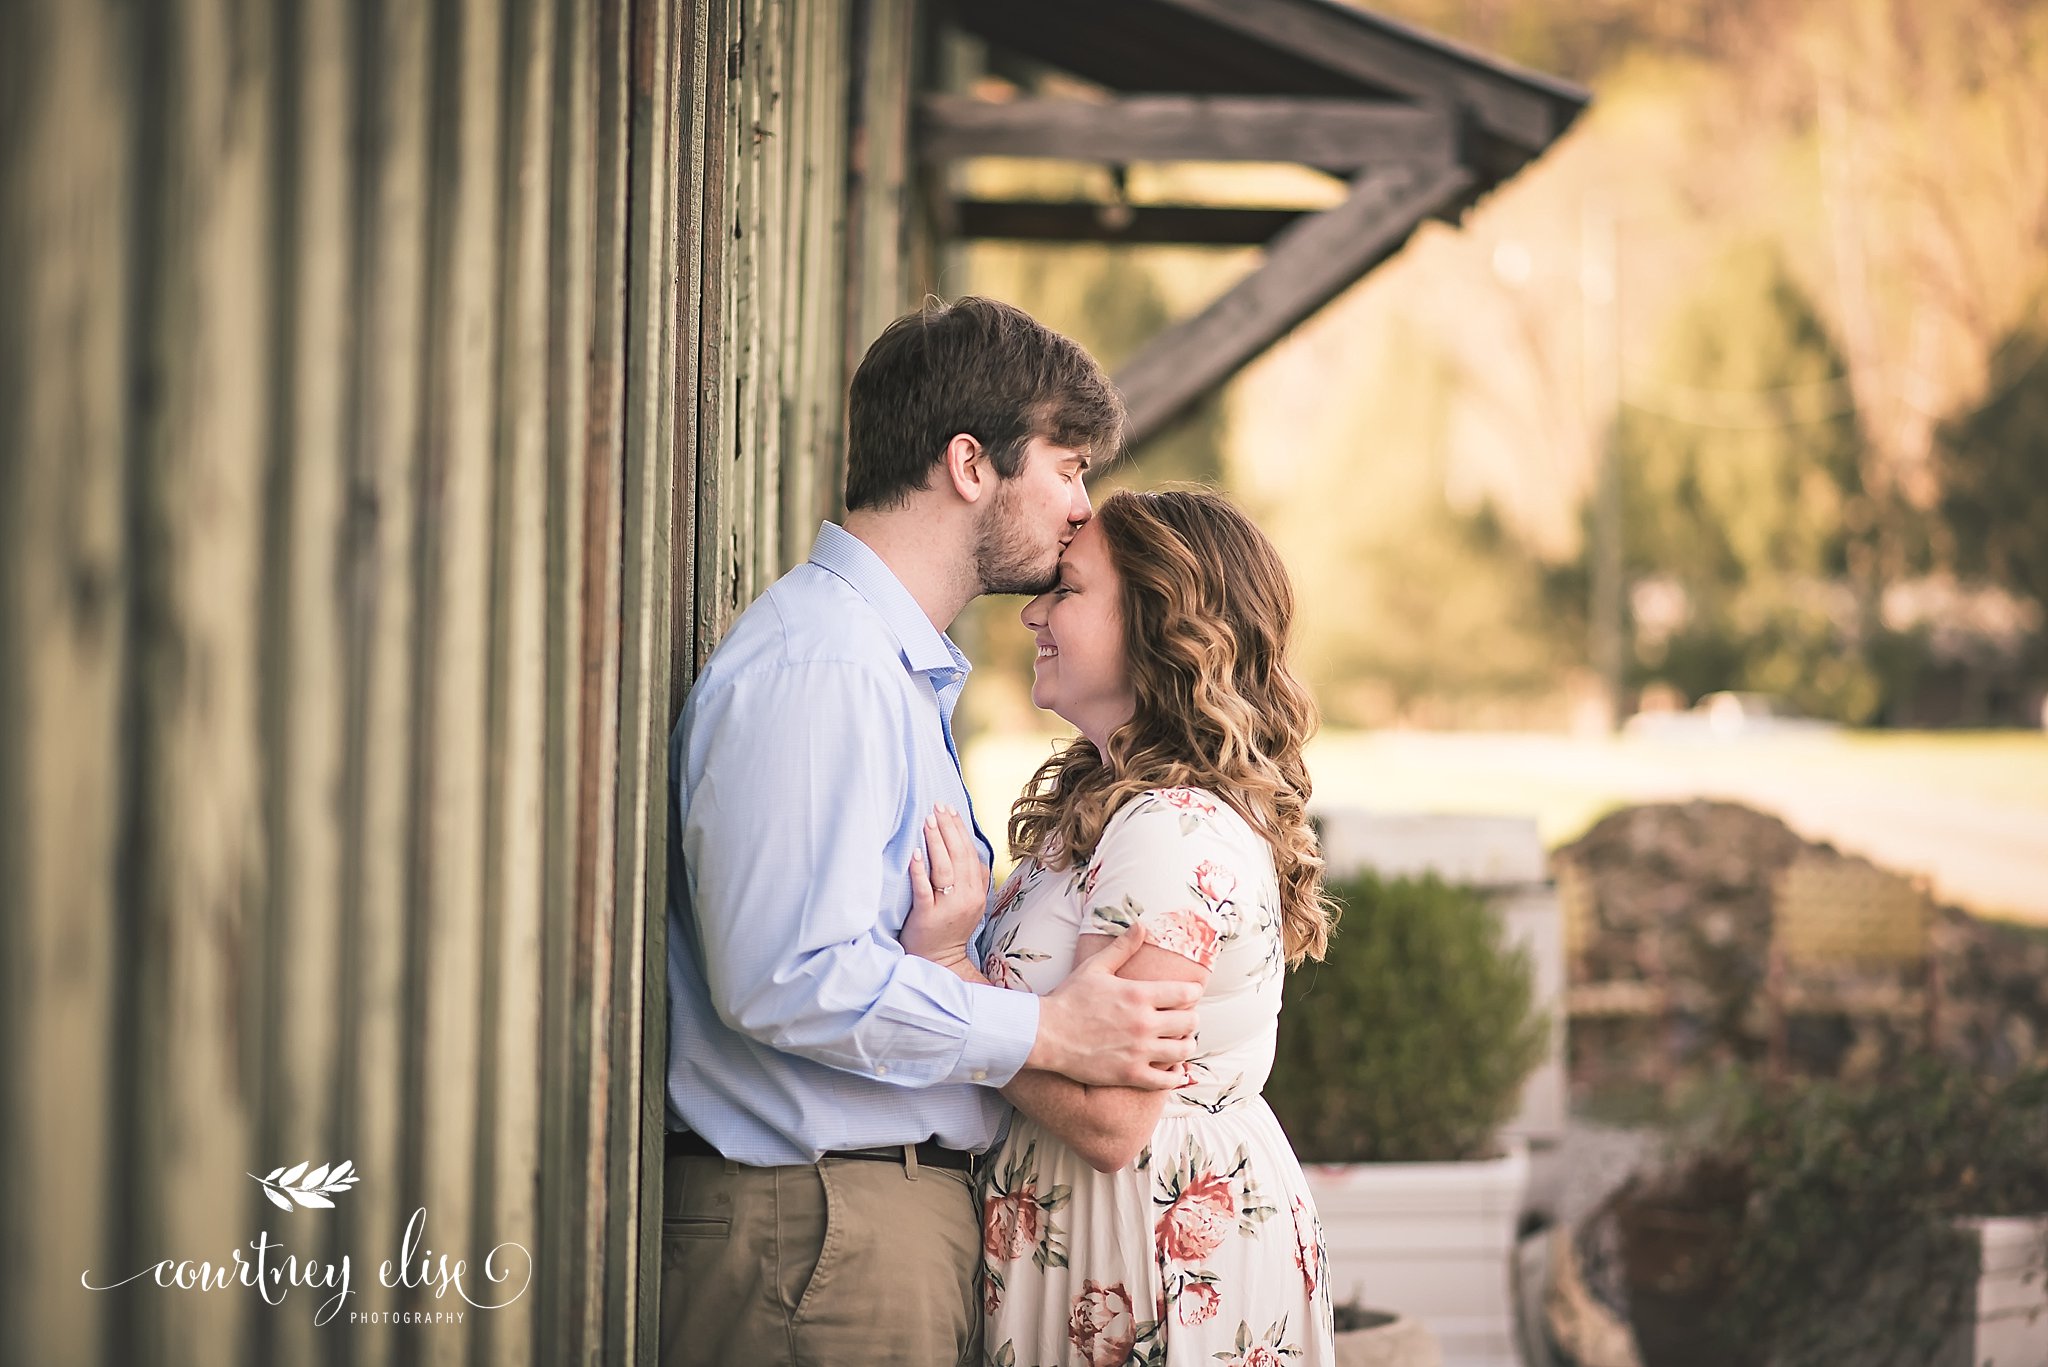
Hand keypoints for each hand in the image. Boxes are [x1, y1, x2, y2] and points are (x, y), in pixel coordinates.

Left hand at [902, 805, 989, 974]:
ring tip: (928, 821)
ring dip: (936, 842)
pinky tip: (915, 854)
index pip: (970, 853)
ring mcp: (949, 907)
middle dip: (948, 828)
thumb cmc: (948, 928)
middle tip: (937, 806)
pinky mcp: (929, 917)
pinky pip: (925, 890)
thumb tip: (968, 847)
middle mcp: (967, 897)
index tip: (949, 809)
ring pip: (945, 869)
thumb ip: (971, 878)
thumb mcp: (968, 902)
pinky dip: (920, 871)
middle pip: (959, 856)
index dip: (960, 829)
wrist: (940, 961)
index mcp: (976, 891)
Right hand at [1029, 926, 1201, 1089]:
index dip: (1192, 993)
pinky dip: (1176, 1076)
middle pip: (1190, 1023)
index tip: (1188, 994)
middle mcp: (1144, 1023)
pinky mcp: (1130, 1074)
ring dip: (1185, 1045)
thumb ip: (1122, 947)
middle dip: (1190, 1019)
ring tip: (1179, 1041)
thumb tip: (1142, 925)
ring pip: (1183, 1051)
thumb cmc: (1069, 998)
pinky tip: (1174, 1070)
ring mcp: (1139, 1051)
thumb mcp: (1095, 967)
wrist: (1046, 1034)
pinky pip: (1166, 1080)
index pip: (1186, 993)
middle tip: (1183, 1018)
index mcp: (1139, 994)